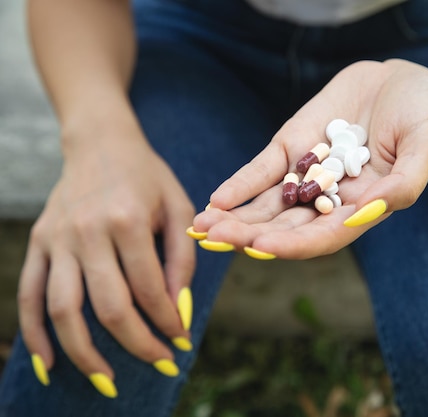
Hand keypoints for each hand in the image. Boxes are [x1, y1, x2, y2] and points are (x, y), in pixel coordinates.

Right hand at [18, 121, 195, 395]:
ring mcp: (56, 240)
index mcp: (127, 220)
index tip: (181, 340)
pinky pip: (29, 296)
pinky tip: (49, 363)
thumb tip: (177, 308)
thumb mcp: (177, 207)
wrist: (100, 143)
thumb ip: (181, 257)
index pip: (149, 288)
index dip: (167, 321)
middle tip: (160, 364)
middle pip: (109, 307)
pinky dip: (36, 334)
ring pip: (64, 310)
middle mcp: (87, 232)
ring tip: (108, 381)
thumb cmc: (147, 177)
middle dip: (138, 344)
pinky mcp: (38, 244)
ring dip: (85, 354)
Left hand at [193, 59, 427, 258]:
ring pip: (268, 203)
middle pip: (287, 225)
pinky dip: (241, 185)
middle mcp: (331, 198)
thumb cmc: (425, 118)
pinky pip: (263, 170)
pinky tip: (217, 199)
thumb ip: (403, 184)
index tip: (261, 247)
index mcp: (363, 209)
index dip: (293, 243)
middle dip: (250, 234)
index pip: (323, 236)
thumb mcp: (425, 147)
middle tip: (215, 239)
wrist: (404, 83)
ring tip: (203, 227)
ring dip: (237, 217)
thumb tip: (368, 212)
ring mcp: (309, 173)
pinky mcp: (293, 146)